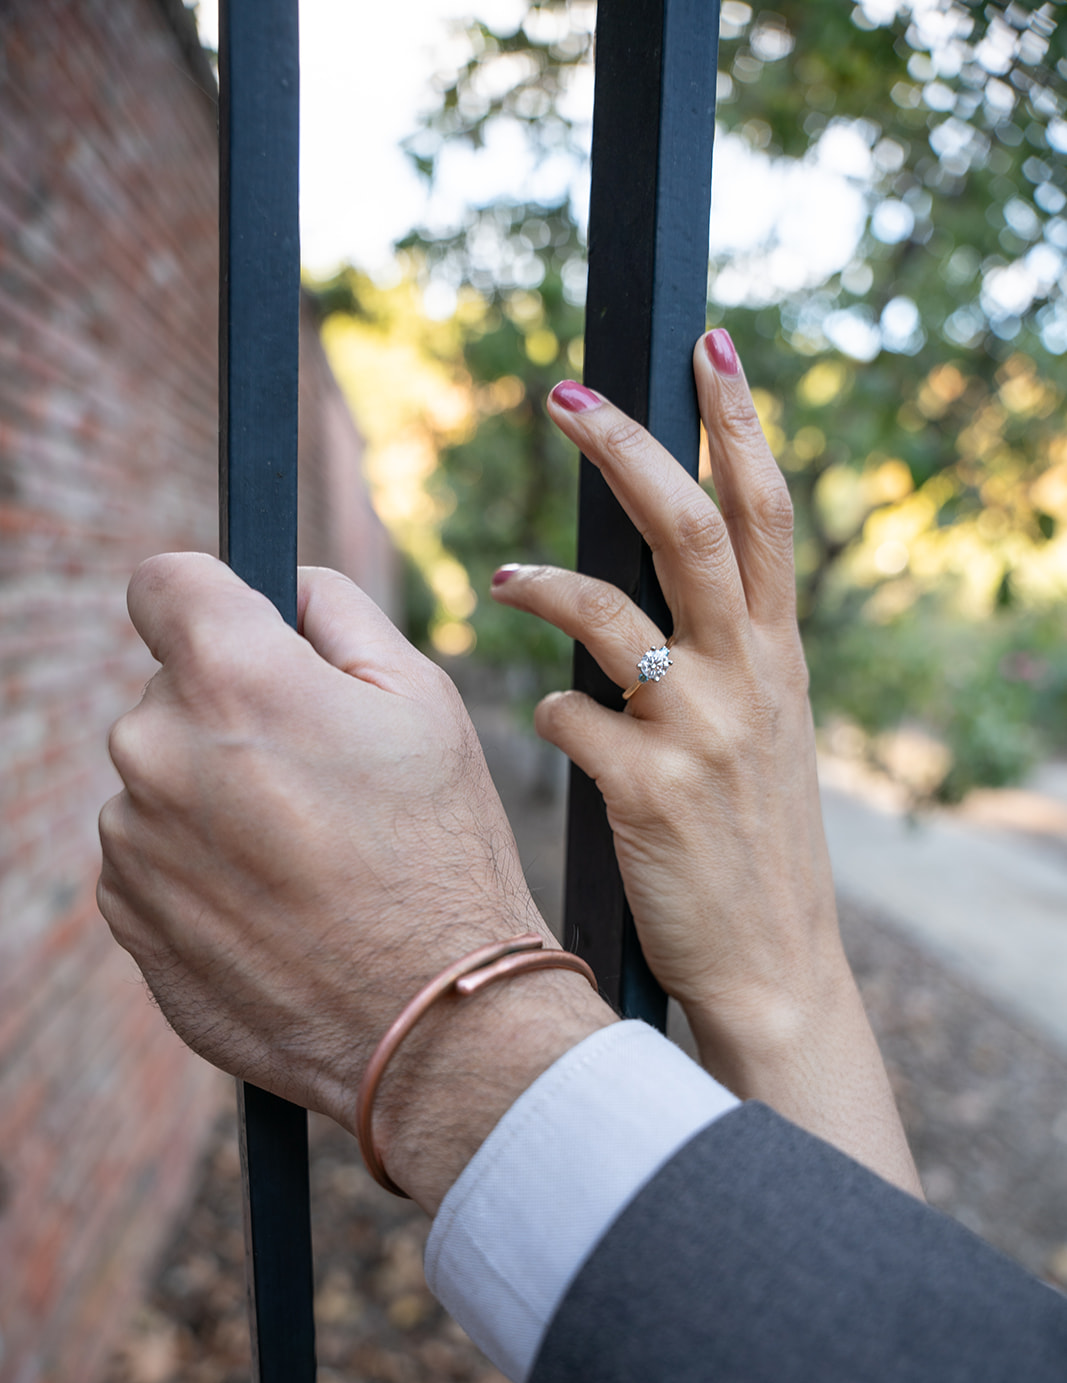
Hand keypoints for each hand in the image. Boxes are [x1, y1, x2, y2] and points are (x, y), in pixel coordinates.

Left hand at [98, 556, 612, 1210]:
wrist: (432, 1023)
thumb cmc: (441, 855)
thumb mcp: (423, 700)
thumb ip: (335, 611)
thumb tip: (282, 587)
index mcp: (231, 679)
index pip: (163, 582)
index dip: (211, 599)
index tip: (244, 633)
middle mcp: (157, 750)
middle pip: (170, 689)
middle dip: (233, 712)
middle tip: (319, 775)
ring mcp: (131, 840)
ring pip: (162, 777)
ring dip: (215, 795)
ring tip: (306, 854)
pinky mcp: (127, 914)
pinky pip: (152, 854)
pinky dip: (201, 865)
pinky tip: (277, 903)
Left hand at [490, 334, 920, 1194]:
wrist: (773, 965)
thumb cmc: (752, 847)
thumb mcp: (763, 737)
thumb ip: (725, 661)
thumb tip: (653, 602)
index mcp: (777, 657)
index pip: (764, 514)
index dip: (738, 423)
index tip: (709, 344)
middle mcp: (748, 679)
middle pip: (692, 529)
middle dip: (629, 449)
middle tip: (564, 396)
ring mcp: (701, 734)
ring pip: (617, 613)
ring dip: (548, 583)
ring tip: (500, 577)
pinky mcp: (648, 794)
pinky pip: (572, 720)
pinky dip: (549, 712)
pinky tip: (547, 729)